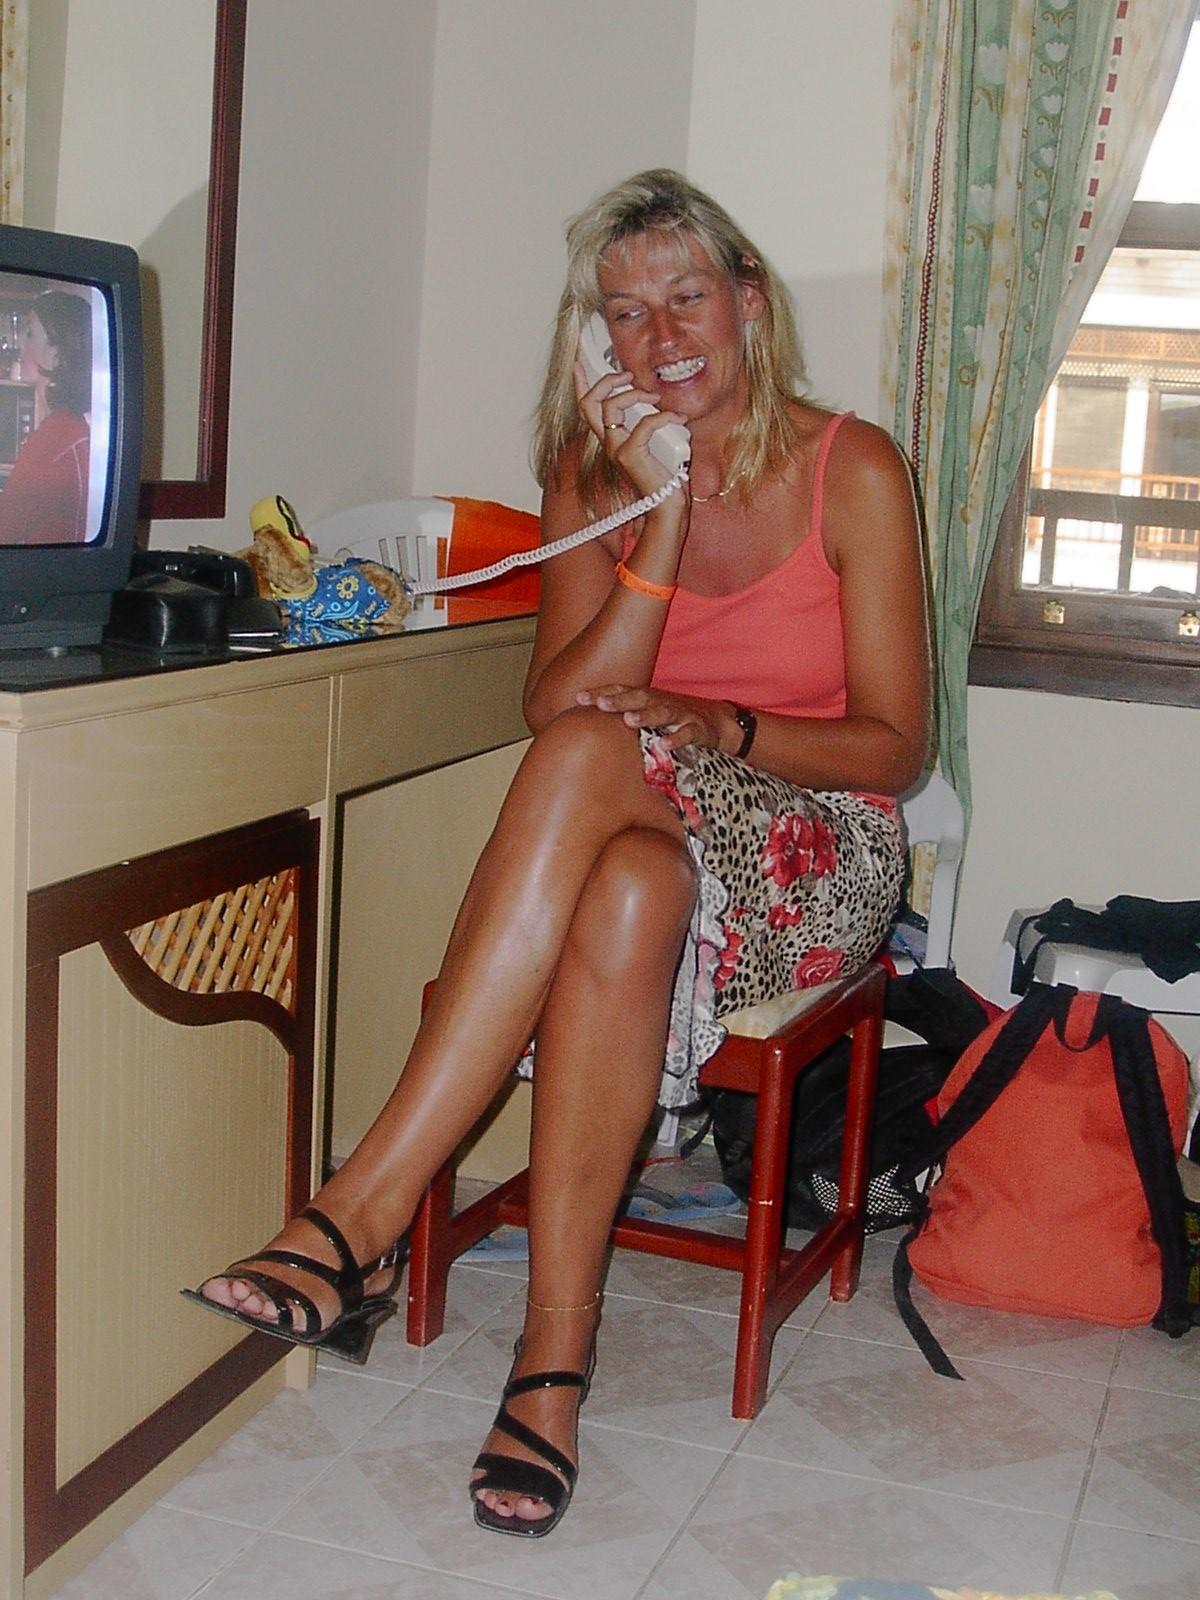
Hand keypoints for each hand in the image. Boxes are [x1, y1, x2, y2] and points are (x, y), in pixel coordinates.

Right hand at [573, 361, 687, 500]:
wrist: (666, 507)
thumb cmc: (664, 479)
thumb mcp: (656, 443)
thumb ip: (650, 424)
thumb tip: (660, 402)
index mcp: (612, 440)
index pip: (587, 409)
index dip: (580, 385)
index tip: (579, 364)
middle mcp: (609, 444)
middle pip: (590, 403)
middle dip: (606, 381)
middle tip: (627, 375)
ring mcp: (616, 449)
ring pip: (610, 407)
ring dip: (635, 394)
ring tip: (656, 398)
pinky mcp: (630, 455)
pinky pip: (645, 423)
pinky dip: (665, 416)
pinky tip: (678, 419)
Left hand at [577, 684, 735, 752]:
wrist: (717, 723)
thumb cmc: (674, 720)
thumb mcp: (648, 714)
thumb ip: (624, 717)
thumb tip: (588, 727)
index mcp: (646, 698)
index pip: (621, 691)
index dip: (601, 693)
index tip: (579, 698)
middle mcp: (661, 702)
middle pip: (638, 698)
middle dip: (619, 700)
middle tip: (600, 704)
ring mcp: (680, 714)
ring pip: (661, 713)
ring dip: (645, 716)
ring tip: (629, 720)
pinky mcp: (697, 729)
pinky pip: (687, 734)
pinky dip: (676, 739)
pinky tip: (664, 745)